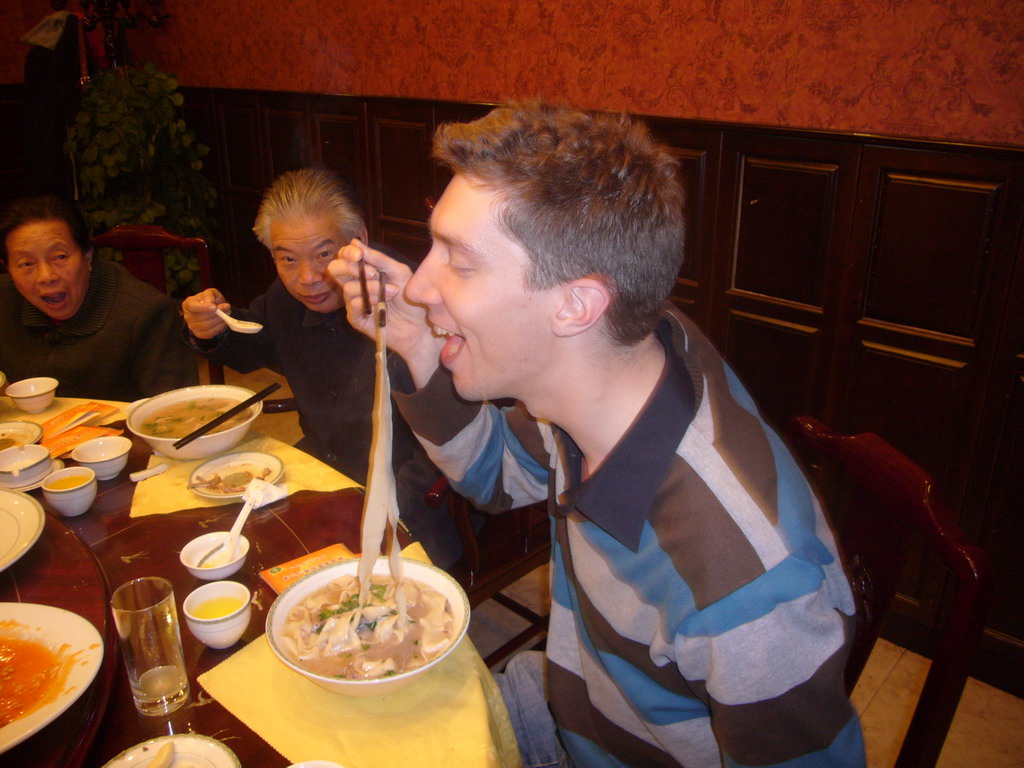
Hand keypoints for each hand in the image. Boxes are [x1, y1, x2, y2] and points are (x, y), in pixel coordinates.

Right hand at [182, 288, 229, 338]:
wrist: (212, 310)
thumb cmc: (210, 300)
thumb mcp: (210, 292)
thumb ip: (209, 294)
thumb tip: (210, 302)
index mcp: (188, 304)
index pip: (193, 307)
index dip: (204, 308)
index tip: (214, 307)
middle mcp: (188, 317)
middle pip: (202, 317)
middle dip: (217, 313)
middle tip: (227, 307)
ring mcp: (192, 327)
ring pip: (207, 326)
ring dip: (220, 320)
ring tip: (228, 313)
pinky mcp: (199, 334)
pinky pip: (210, 333)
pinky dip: (219, 327)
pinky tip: (224, 321)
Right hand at [329, 240, 442, 383]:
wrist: (420, 326)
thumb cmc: (410, 299)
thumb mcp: (398, 272)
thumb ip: (378, 258)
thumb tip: (354, 242)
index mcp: (364, 271)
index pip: (344, 257)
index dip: (348, 253)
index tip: (359, 255)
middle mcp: (356, 285)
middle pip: (335, 270)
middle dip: (351, 268)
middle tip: (373, 273)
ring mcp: (355, 302)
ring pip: (348, 288)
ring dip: (370, 288)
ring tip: (391, 293)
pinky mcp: (357, 319)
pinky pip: (353, 306)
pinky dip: (368, 302)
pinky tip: (382, 305)